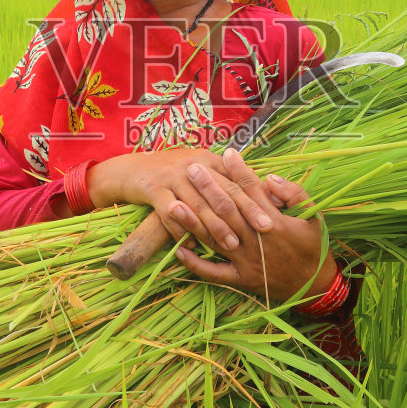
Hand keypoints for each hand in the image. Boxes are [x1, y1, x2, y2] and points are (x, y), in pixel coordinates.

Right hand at [86, 147, 273, 251]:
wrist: (131, 168)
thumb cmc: (174, 173)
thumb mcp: (201, 168)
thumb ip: (227, 179)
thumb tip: (265, 190)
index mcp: (208, 159)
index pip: (237, 179)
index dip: (257, 196)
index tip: (275, 212)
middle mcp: (192, 164)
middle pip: (222, 190)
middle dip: (244, 211)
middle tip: (263, 229)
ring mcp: (172, 177)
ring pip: (198, 204)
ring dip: (216, 226)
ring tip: (231, 244)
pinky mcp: (153, 189)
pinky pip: (169, 214)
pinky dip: (180, 231)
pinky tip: (191, 248)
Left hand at [174, 149, 334, 304]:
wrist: (315, 288)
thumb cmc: (314, 249)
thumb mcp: (315, 217)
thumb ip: (296, 194)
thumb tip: (270, 178)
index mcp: (276, 222)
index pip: (252, 191)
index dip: (239, 170)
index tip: (227, 153)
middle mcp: (256, 240)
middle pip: (227, 209)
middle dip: (208, 188)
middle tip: (192, 169)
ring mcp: (246, 261)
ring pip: (214, 238)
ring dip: (193, 221)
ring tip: (174, 203)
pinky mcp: (240, 278)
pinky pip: (213, 273)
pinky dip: (195, 264)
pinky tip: (177, 250)